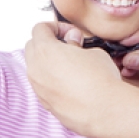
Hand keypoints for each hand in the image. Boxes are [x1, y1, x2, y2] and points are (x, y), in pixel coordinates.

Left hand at [25, 21, 126, 136]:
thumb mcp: (93, 51)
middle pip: (32, 47)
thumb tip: (72, 43)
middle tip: (69, 48)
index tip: (71, 34)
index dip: (57, 27)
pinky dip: (52, 81)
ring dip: (49, 63)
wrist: (106, 111)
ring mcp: (38, 89)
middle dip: (48, 43)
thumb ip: (76, 44)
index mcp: (45, 51)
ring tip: (71, 67)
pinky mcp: (45, 104)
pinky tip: (72, 85)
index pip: (40, 29)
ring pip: (35, 68)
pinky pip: (43, 86)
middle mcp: (36, 69)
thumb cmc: (101, 80)